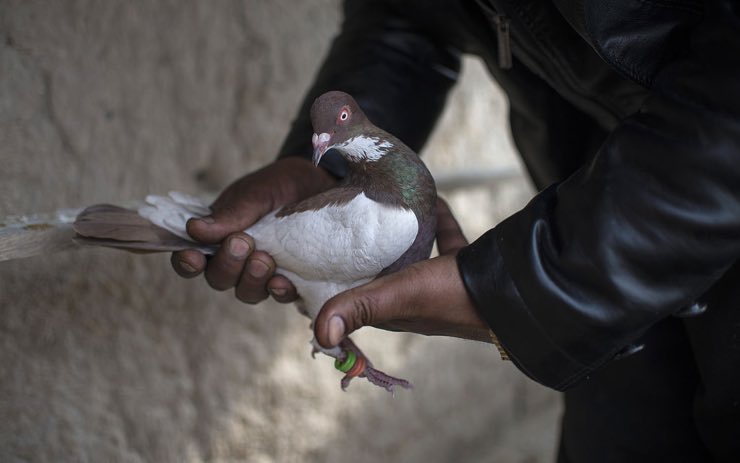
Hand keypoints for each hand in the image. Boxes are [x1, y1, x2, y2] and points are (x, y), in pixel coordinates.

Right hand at [171, 157, 335, 303]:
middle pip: (218, 278)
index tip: (193, 257)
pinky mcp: (291, 278)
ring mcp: (263, 272)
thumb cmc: (282, 185)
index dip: (187, 262)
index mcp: (218, 236)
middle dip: (227, 265)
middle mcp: (237, 259)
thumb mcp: (256, 193)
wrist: (323, 183)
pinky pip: (279, 296)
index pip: (191, 257)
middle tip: (242, 243)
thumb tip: (193, 229)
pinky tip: (283, 282)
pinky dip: (279, 291)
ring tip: (265, 261)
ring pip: (246, 292)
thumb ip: (230, 214)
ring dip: (251, 280)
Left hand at [313, 198, 490, 347]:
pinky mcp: (466, 265)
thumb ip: (360, 307)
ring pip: (411, 256)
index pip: (355, 299)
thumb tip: (318, 334)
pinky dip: (437, 220)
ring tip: (382, 208)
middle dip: (363, 254)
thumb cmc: (453, 295)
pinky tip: (431, 198)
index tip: (316, 256)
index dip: (334, 282)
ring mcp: (443, 283)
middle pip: (381, 274)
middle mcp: (416, 301)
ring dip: (398, 237)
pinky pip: (445, 239)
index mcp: (396, 312)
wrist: (517, 289)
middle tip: (344, 222)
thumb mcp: (399, 295)